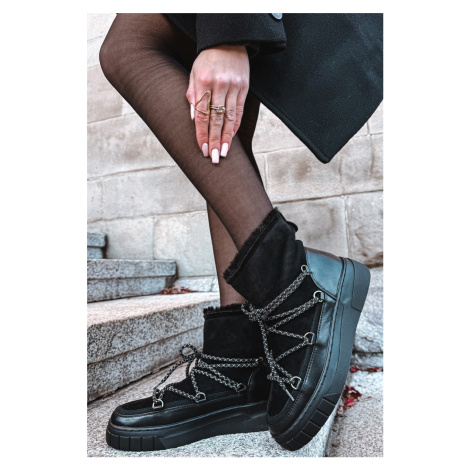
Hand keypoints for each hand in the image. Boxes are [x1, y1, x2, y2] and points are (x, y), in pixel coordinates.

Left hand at [186, 45, 249, 163]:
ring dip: (226, 138)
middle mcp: (219, 85)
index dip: (202, 134)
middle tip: (214, 158)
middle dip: (214, 140)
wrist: (228, 39)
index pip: (202, 114)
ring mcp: (233, 87)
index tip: (202, 149)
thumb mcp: (193, 72)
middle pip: (216, 119)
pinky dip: (235, 126)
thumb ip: (193, 94)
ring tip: (223, 153)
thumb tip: (194, 119)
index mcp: (203, 81)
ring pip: (229, 118)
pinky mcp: (244, 87)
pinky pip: (239, 111)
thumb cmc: (207, 59)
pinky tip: (231, 138)